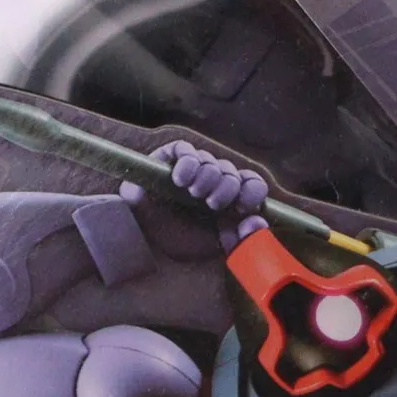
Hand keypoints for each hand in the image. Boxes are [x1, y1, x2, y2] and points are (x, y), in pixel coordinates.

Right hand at [123, 141, 269, 251]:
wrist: (139, 236)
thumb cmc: (177, 239)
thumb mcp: (212, 245)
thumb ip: (240, 239)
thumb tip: (257, 223)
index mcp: (229, 197)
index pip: (252, 184)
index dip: (252, 192)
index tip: (242, 207)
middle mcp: (214, 179)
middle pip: (233, 173)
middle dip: (227, 189)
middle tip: (212, 204)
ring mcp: (194, 167)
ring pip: (212, 162)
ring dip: (207, 178)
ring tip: (194, 194)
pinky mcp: (171, 157)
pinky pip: (185, 151)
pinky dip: (187, 164)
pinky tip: (181, 180)